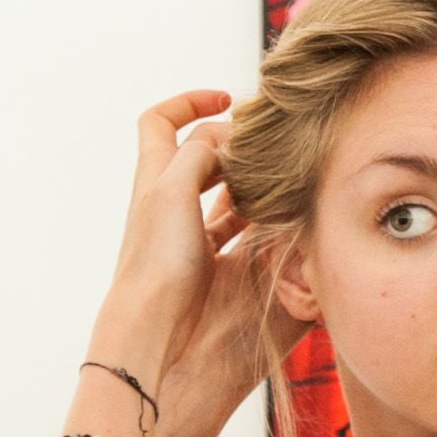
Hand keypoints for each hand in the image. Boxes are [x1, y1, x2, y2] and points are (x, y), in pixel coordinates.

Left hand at [95, 87, 312, 399]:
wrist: (158, 336)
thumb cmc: (155, 263)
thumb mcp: (172, 188)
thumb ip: (200, 152)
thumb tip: (228, 141)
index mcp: (154, 180)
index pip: (160, 121)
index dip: (189, 100)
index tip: (227, 100)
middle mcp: (171, 206)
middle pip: (200, 157)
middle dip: (234, 145)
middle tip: (267, 145)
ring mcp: (194, 239)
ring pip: (227, 196)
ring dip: (252, 184)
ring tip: (277, 182)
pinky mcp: (219, 270)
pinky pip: (245, 235)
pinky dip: (263, 222)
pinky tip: (282, 221)